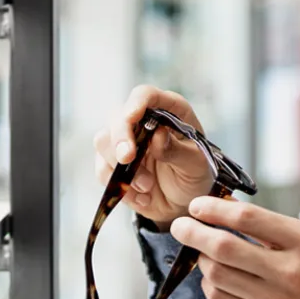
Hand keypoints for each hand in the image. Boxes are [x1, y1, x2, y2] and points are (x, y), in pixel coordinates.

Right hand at [93, 85, 215, 230]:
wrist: (184, 203)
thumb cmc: (195, 175)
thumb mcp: (196, 164)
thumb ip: (178, 150)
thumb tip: (157, 134)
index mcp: (168, 110)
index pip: (145, 95)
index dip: (136, 103)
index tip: (131, 117)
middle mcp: (142, 121)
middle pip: (117, 116)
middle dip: (119, 138)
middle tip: (126, 158)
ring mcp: (125, 142)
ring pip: (103, 142)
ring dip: (120, 167)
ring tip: (147, 186)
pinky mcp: (113, 164)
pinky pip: (103, 171)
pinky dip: (120, 187)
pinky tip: (142, 197)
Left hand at [170, 196, 299, 298]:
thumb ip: (271, 228)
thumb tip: (224, 211)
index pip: (247, 219)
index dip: (214, 209)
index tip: (197, 205)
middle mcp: (290, 273)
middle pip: (224, 248)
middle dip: (193, 233)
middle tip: (180, 226)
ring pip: (218, 277)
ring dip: (202, 261)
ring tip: (202, 252)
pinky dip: (211, 286)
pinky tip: (215, 277)